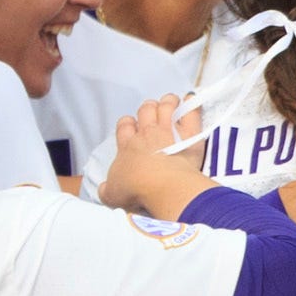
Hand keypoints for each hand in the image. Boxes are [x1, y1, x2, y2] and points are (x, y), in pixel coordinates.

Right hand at [99, 95, 209, 221]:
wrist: (163, 187)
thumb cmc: (137, 190)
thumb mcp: (113, 194)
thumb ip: (107, 189)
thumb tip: (104, 189)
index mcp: (128, 146)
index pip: (124, 125)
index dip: (128, 124)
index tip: (132, 129)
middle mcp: (147, 134)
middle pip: (146, 109)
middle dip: (148, 109)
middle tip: (153, 116)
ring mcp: (169, 131)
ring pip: (166, 105)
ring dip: (168, 102)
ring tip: (171, 105)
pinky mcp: (189, 134)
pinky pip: (191, 111)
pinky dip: (191, 104)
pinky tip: (191, 101)